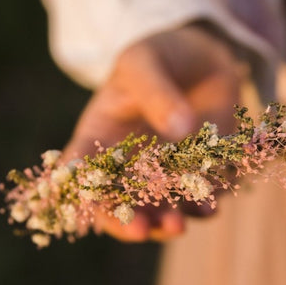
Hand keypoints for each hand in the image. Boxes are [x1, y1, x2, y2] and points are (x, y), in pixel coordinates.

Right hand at [63, 23, 244, 241]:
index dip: (77, 191)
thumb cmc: (158, 55)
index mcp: (96, 139)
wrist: (202, 61)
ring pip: (157, 211)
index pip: (78, 171)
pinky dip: (201, 207)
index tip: (83, 203)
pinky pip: (195, 200)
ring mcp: (161, 176)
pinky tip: (208, 208)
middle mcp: (125, 167)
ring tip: (177, 226)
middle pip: (117, 205)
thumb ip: (156, 93)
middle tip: (139, 229)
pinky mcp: (196, 177)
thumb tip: (180, 130)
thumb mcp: (145, 62)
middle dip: (126, 221)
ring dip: (165, 223)